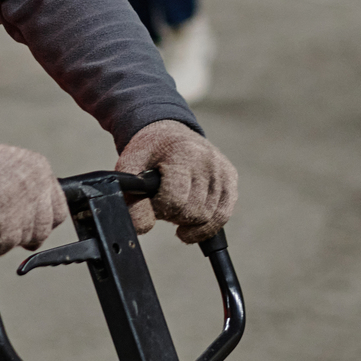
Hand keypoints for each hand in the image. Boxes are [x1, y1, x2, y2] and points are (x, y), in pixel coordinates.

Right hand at [0, 140, 66, 253]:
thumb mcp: (10, 166)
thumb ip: (27, 185)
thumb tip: (36, 213)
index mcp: (39, 167)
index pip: (60, 207)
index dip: (45, 221)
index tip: (33, 226)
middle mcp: (37, 182)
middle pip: (46, 227)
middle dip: (28, 235)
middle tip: (11, 232)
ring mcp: (25, 200)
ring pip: (27, 238)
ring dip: (9, 239)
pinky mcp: (9, 217)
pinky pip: (7, 244)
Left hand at [115, 120, 237, 243]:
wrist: (169, 131)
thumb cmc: (149, 150)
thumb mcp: (130, 167)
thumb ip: (131, 199)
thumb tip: (142, 228)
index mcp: (183, 153)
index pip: (176, 200)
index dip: (159, 208)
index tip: (151, 201)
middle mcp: (208, 160)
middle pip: (194, 212)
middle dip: (174, 215)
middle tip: (162, 204)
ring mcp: (222, 169)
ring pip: (209, 217)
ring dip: (188, 221)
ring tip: (175, 207)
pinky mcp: (230, 177)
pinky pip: (223, 214)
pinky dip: (206, 227)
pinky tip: (190, 227)